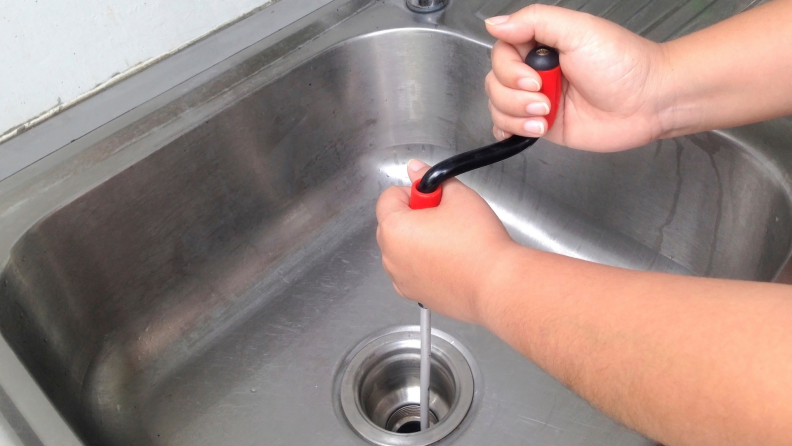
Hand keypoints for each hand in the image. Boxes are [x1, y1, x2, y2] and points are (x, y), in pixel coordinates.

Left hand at [375, 159, 515, 324]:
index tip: (434, 198)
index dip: (413, 192)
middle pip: (392, 224)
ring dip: (417, 241)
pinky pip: (411, 271)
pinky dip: (423, 264)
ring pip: (401, 250)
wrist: (496, 284)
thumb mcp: (458, 195)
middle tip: (445, 218)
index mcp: (394, 228)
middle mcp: (390, 257)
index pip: (389, 197)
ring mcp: (401, 279)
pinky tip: (449, 262)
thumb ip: (430, 179)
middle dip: (414, 216)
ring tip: (450, 242)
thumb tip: (416, 169)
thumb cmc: (478, 242)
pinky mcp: (415, 295)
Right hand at [485, 5, 672, 151]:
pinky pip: (509, 128)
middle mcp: (536, 71)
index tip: (534, 78)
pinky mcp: (544, 125)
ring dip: (516, 115)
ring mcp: (538, 99)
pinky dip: (510, 130)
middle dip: (514, 95)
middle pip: (495, 82)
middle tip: (545, 99)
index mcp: (541, 44)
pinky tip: (529, 128)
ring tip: (546, 116)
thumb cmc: (624, 63)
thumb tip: (494, 23)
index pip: (501, 53)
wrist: (649, 101)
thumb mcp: (578, 29)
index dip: (509, 70)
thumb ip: (534, 21)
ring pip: (499, 106)